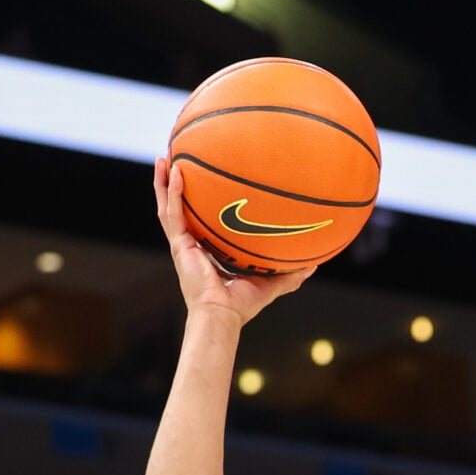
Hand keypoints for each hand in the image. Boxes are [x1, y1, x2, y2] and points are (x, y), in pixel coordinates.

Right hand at [152, 160, 313, 323]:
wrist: (222, 314)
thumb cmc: (241, 305)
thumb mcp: (269, 284)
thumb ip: (289, 275)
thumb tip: (314, 265)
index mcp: (206, 252)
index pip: (199, 223)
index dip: (199, 206)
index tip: (202, 186)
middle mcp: (191, 245)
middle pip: (179, 210)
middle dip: (173, 188)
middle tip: (175, 164)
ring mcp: (182, 245)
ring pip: (168, 207)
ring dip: (163, 184)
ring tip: (162, 160)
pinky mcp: (179, 245)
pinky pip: (174, 213)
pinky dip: (172, 193)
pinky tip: (174, 173)